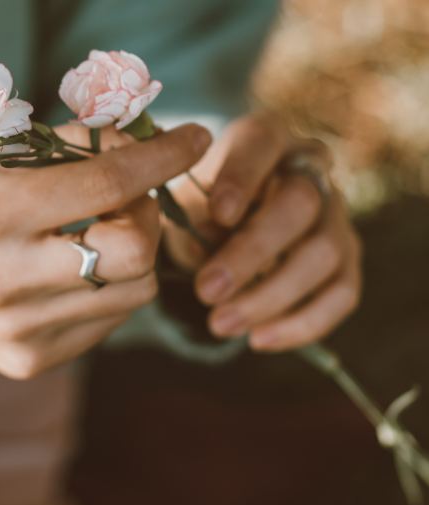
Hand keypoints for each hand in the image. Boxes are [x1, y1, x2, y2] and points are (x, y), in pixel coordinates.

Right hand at [0, 124, 210, 378]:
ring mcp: (19, 330)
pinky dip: (109, 286)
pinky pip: (106, 321)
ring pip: (134, 292)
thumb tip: (133, 142)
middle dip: (148, 214)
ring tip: (101, 229)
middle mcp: (6, 280)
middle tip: (129, 195)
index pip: (106, 184)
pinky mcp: (26, 361)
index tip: (194, 136)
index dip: (161, 155)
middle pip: (135, 252)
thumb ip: (57, 147)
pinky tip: (77, 267)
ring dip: (134, 251)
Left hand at [162, 112, 361, 350]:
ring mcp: (335, 214)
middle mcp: (308, 169)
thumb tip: (201, 249)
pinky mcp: (347, 258)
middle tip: (206, 290)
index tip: (217, 214)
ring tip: (219, 324)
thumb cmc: (201, 205)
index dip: (242, 178)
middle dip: (251, 253)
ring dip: (270, 296)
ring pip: (322, 254)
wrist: (228, 221)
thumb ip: (190, 216)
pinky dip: (302, 323)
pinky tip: (258, 338)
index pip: (261, 144)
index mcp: (263, 138)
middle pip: (298, 205)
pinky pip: (342, 293)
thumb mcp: (184, 200)